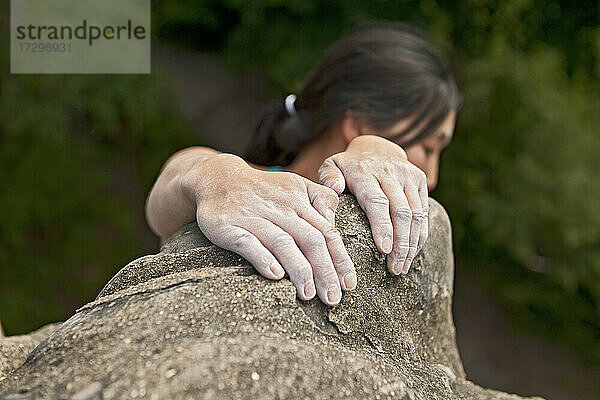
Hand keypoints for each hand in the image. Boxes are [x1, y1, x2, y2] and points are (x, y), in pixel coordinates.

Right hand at [180, 154, 355, 305]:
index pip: (327, 232)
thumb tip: (335, 222)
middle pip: (310, 240)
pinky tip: (275, 276)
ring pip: (283, 243)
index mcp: (299, 201)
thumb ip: (320, 198)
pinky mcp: (230, 226)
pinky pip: (249, 242)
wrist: (217, 177)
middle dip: (325, 271)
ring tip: (308, 295)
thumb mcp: (295, 184)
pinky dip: (263, 258)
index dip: (340, 260)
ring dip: (299, 270)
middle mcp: (280, 209)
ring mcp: (255, 217)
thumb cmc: (262, 189)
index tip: (349, 284)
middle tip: (333, 299)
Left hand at [318, 135, 428, 274]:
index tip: (384, 249)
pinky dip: (420, 234)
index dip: (382, 226)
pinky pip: (423, 211)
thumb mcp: (331, 167)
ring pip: (415, 214)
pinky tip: (412, 253)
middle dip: (400, 243)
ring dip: (411, 243)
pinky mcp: (419, 180)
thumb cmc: (347, 167)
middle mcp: (388, 172)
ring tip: (402, 267)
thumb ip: (328, 178)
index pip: (376, 201)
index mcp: (363, 172)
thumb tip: (333, 189)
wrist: (375, 147)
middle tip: (394, 268)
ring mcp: (407, 175)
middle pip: (400, 211)